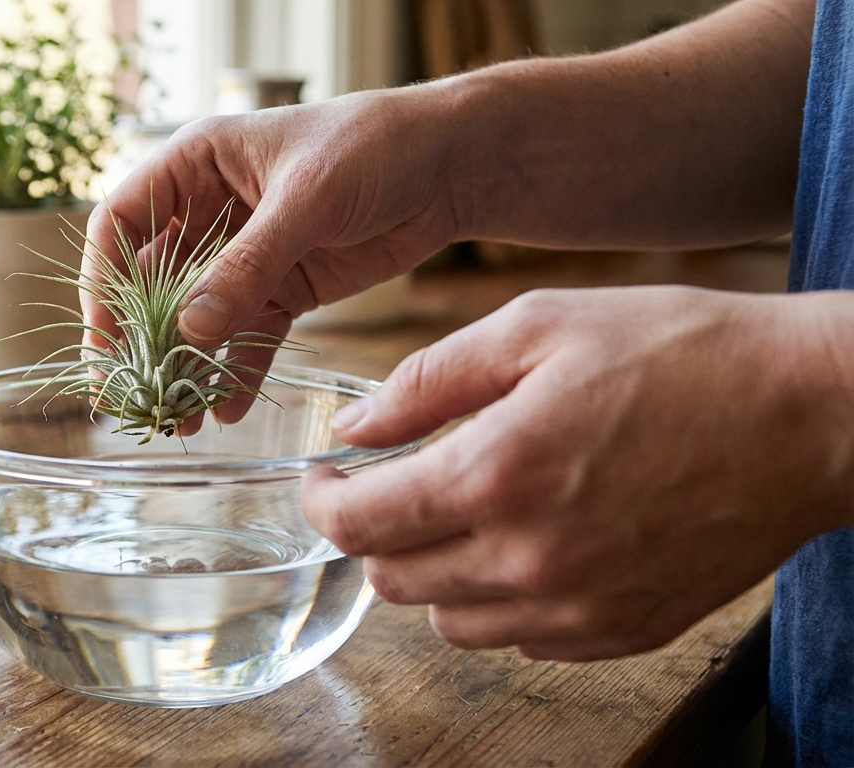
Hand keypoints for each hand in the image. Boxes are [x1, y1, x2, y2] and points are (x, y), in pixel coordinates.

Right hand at [83, 88, 460, 421]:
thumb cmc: (374, 146)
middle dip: (142, 341)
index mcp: (195, 165)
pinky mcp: (284, 288)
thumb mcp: (307, 199)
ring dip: (186, 368)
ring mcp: (245, 255)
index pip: (120, 224)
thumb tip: (191, 329)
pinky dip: (237, 372)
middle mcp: (208, 211)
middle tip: (132, 396)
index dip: (105, 282)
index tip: (106, 339)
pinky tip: (229, 410)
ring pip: (197, 320)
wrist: (450, 164)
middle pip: (151, 282)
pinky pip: (247, 338)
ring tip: (180, 420)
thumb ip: (249, 264)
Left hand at [302, 286, 853, 660]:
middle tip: (388, 486)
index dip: (321, 502)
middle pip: (393, 581)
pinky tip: (524, 544)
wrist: (809, 414)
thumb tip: (353, 425)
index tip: (324, 478)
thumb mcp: (538, 326)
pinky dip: (498, 601)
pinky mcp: (623, 631)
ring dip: (431, 571)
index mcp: (496, 476)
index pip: (359, 525)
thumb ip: (427, 381)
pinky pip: (520, 640)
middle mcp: (529, 559)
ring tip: (460, 512)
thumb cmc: (680, 352)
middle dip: (373, 532)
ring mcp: (580, 607)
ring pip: (449, 622)